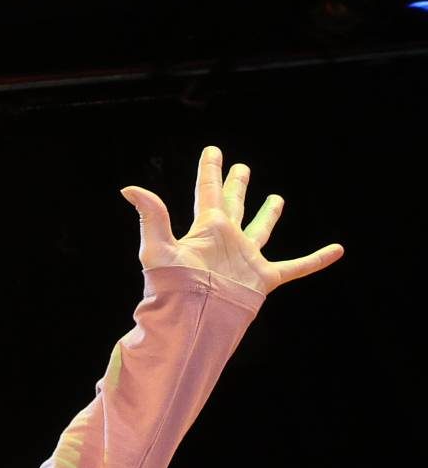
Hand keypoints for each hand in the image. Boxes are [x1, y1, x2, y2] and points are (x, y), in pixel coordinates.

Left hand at [121, 145, 343, 295]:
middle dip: (237, 185)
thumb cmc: (172, 286)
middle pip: (233, 205)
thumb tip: (129, 188)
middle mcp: (226, 239)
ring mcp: (246, 258)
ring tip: (277, 198)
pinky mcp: (263, 278)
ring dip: (269, 214)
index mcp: (204, 229)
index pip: (207, 191)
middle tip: (242, 167)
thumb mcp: (158, 248)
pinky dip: (316, 260)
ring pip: (261, 230)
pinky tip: (337, 250)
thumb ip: (150, 216)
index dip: (210, 170)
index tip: (213, 150)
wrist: (193, 318)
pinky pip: (295, 266)